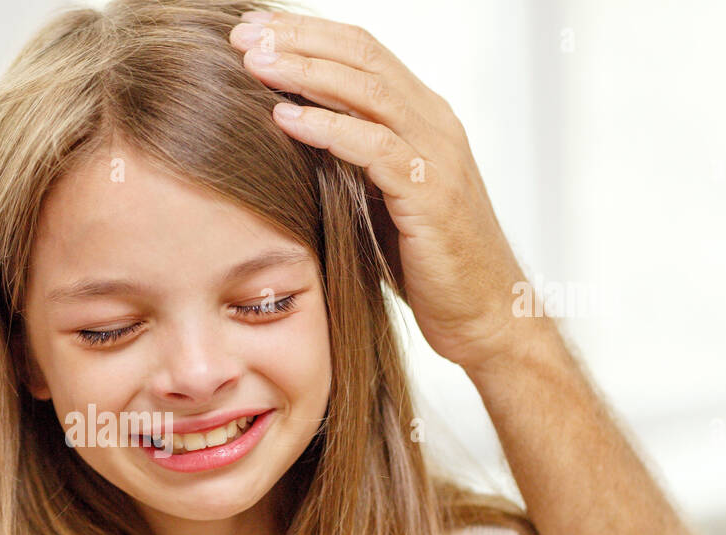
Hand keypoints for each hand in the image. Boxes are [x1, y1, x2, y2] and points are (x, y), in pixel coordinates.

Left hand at [229, 9, 534, 375]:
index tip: (253, 29)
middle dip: (298, 40)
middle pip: (361, 56)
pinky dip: (326, 129)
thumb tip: (289, 133)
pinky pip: (375, 148)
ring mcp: (437, 155)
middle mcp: (433, 122)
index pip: (361, 52)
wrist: (483, 313)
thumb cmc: (427, 261)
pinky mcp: (431, 194)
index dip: (307, 34)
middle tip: (242, 33)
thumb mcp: (379, 197)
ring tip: (254, 64)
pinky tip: (284, 119)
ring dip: (305, 74)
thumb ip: (349, 159)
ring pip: (368, 91)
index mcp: (422, 116)